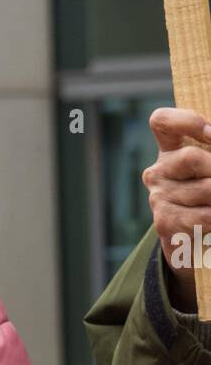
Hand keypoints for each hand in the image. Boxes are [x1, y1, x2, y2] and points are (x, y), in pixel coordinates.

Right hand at [143, 108, 210, 312]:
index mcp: (170, 150)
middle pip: (190, 157)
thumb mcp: (209, 168)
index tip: (210, 133)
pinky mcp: (164, 222)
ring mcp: (158, 198)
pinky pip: (203, 216)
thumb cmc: (209, 196)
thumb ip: (210, 149)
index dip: (186, 121)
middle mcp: (158, 172)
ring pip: (204, 189)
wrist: (198, 242)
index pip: (162, 122)